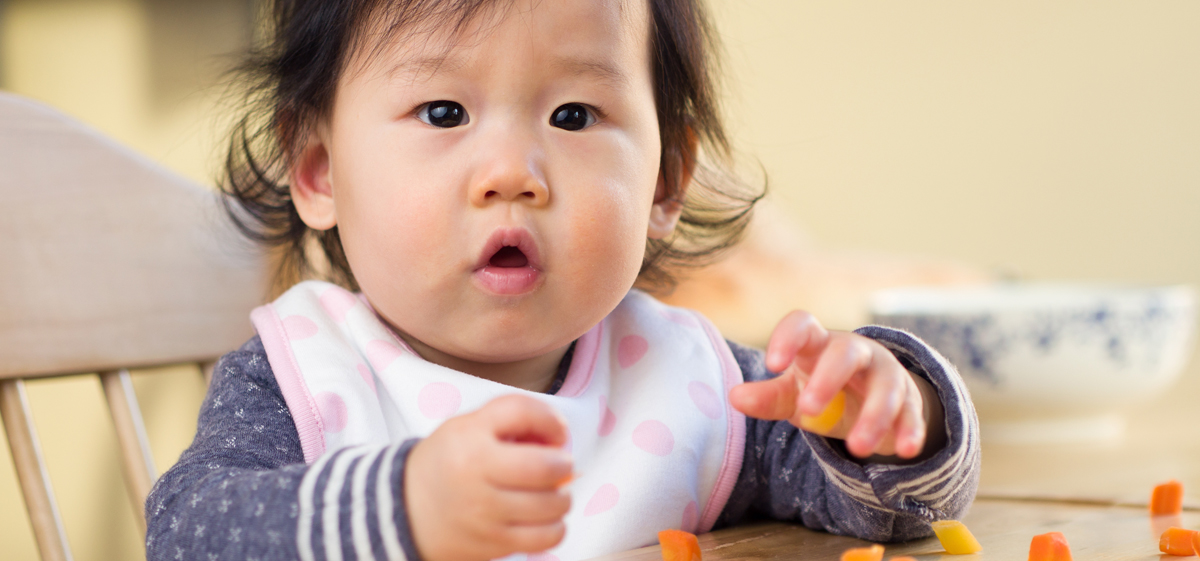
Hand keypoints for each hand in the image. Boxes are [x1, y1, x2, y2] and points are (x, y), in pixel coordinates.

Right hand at [405, 394, 573, 560]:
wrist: (407, 509)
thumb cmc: (449, 463)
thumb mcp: (468, 426)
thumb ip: (513, 419)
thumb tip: (560, 438)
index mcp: (469, 437)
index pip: (523, 412)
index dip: (553, 420)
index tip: (557, 432)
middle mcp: (475, 473)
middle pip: (545, 466)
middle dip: (563, 463)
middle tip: (559, 464)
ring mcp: (485, 512)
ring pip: (551, 504)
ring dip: (562, 495)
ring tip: (550, 491)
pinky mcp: (493, 543)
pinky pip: (545, 537)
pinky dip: (556, 526)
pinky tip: (545, 517)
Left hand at [729, 311, 938, 458]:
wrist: (869, 398)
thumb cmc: (820, 389)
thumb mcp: (792, 393)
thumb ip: (767, 397)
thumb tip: (735, 397)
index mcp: (818, 344)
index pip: (802, 325)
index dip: (787, 338)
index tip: (771, 364)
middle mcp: (854, 351)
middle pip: (846, 353)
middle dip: (829, 379)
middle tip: (809, 410)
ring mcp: (885, 372)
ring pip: (885, 387)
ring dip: (873, 417)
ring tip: (856, 448)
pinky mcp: (908, 399)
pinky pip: (911, 412)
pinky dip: (910, 430)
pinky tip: (905, 449)